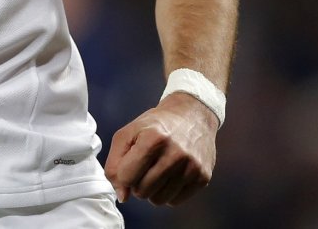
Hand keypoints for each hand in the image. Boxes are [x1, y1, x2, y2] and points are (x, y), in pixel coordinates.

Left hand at [104, 92, 217, 206]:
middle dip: (137, 183)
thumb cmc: (154, 126)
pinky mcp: (203, 177)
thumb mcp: (127, 134)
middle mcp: (175, 154)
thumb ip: (114, 164)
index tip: (128, 166)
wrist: (192, 115)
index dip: (122, 175)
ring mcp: (191, 167)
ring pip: (158, 200)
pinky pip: (175, 201)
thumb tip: (123, 196)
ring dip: (152, 190)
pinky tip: (170, 175)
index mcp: (152, 139)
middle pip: (142, 191)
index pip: (126, 177)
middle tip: (144, 167)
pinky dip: (168, 193)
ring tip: (157, 171)